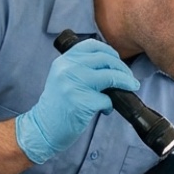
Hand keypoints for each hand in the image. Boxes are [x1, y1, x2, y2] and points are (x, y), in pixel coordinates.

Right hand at [15, 39, 138, 163]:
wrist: (43, 128)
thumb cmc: (57, 106)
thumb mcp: (63, 78)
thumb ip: (80, 68)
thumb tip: (111, 65)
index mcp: (64, 61)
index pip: (92, 45)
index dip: (110, 52)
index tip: (117, 61)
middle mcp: (68, 69)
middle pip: (106, 60)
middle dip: (123, 69)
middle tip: (130, 78)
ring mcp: (75, 85)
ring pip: (111, 76)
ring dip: (126, 82)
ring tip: (130, 88)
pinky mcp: (82, 102)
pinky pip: (107, 100)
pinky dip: (110, 105)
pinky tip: (105, 110)